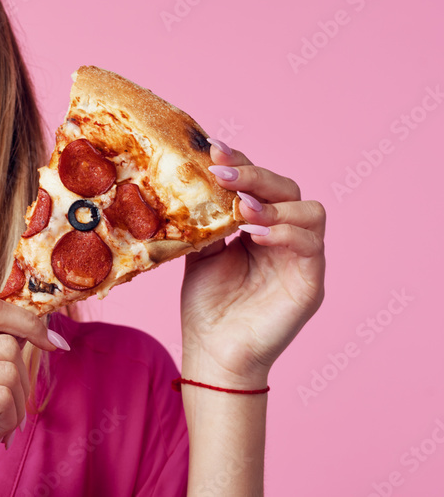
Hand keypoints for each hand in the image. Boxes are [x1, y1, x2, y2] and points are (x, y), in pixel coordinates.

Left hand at [179, 141, 325, 388]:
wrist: (212, 351)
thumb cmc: (207, 304)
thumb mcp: (200, 250)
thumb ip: (205, 218)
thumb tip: (192, 179)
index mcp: (261, 226)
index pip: (260, 183)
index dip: (241, 163)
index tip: (213, 150)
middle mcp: (286, 237)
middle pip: (287, 189)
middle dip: (255, 175)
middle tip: (223, 173)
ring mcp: (302, 259)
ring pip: (310, 211)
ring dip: (274, 203)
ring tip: (241, 208)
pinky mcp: (311, 283)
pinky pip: (311, 246)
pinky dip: (285, 233)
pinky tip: (255, 233)